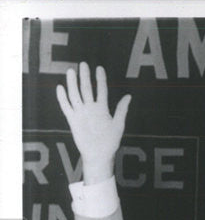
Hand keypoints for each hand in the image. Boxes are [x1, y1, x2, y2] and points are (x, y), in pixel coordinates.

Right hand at [55, 63, 130, 183]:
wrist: (99, 155)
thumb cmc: (111, 141)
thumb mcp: (118, 124)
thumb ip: (121, 110)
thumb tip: (128, 96)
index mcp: (102, 109)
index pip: (101, 90)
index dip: (100, 79)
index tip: (99, 68)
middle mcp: (90, 109)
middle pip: (86, 89)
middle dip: (85, 77)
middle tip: (83, 64)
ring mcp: (81, 113)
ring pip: (75, 95)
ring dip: (72, 83)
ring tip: (71, 71)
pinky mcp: (73, 120)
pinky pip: (66, 107)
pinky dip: (62, 98)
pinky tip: (61, 87)